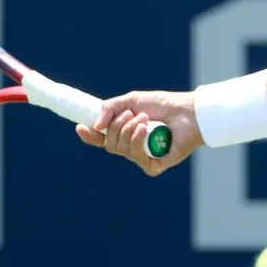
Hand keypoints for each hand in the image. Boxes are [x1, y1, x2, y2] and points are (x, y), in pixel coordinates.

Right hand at [75, 90, 202, 175]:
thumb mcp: (132, 100)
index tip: (79, 128)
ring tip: (145, 119)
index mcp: (125, 132)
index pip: (101, 139)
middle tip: (133, 115)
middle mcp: (132, 147)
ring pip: (121, 150)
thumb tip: (94, 125)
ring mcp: (142, 157)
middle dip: (117, 127)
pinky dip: (138, 142)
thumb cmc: (163, 105)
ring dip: (130, 131)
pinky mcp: (154, 165)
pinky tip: (147, 131)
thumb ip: (110, 109)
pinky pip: (136, 158)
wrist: (187, 112)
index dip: (89, 136)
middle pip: (110, 144)